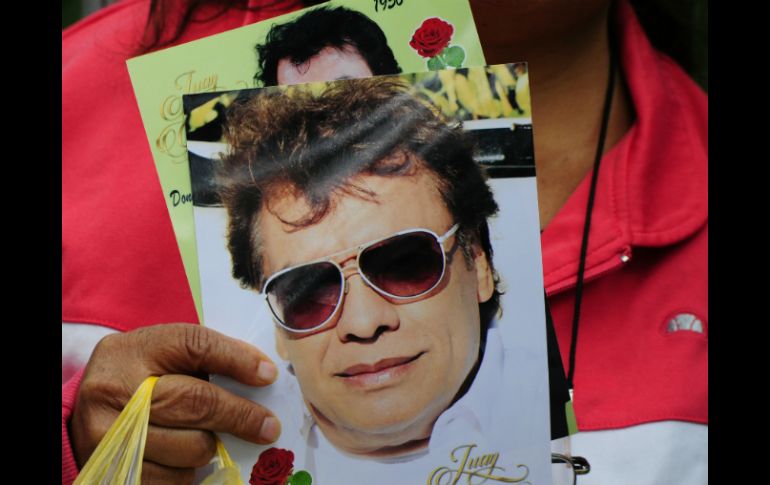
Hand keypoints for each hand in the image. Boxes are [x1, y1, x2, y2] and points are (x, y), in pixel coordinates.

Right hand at [70, 324, 279, 483]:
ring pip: (191, 447)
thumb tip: (261, 375)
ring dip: (210, 446)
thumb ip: (205, 358)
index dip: (237, 359)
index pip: (195, 345)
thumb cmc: (139, 379)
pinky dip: (188, 471)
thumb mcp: (162, 355)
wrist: (88, 413)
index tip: (267, 375)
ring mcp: (109, 435)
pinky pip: (174, 479)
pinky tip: (181, 456)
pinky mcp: (113, 471)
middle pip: (196, 402)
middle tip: (268, 426)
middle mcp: (117, 389)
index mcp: (136, 350)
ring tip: (204, 437)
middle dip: (241, 415)